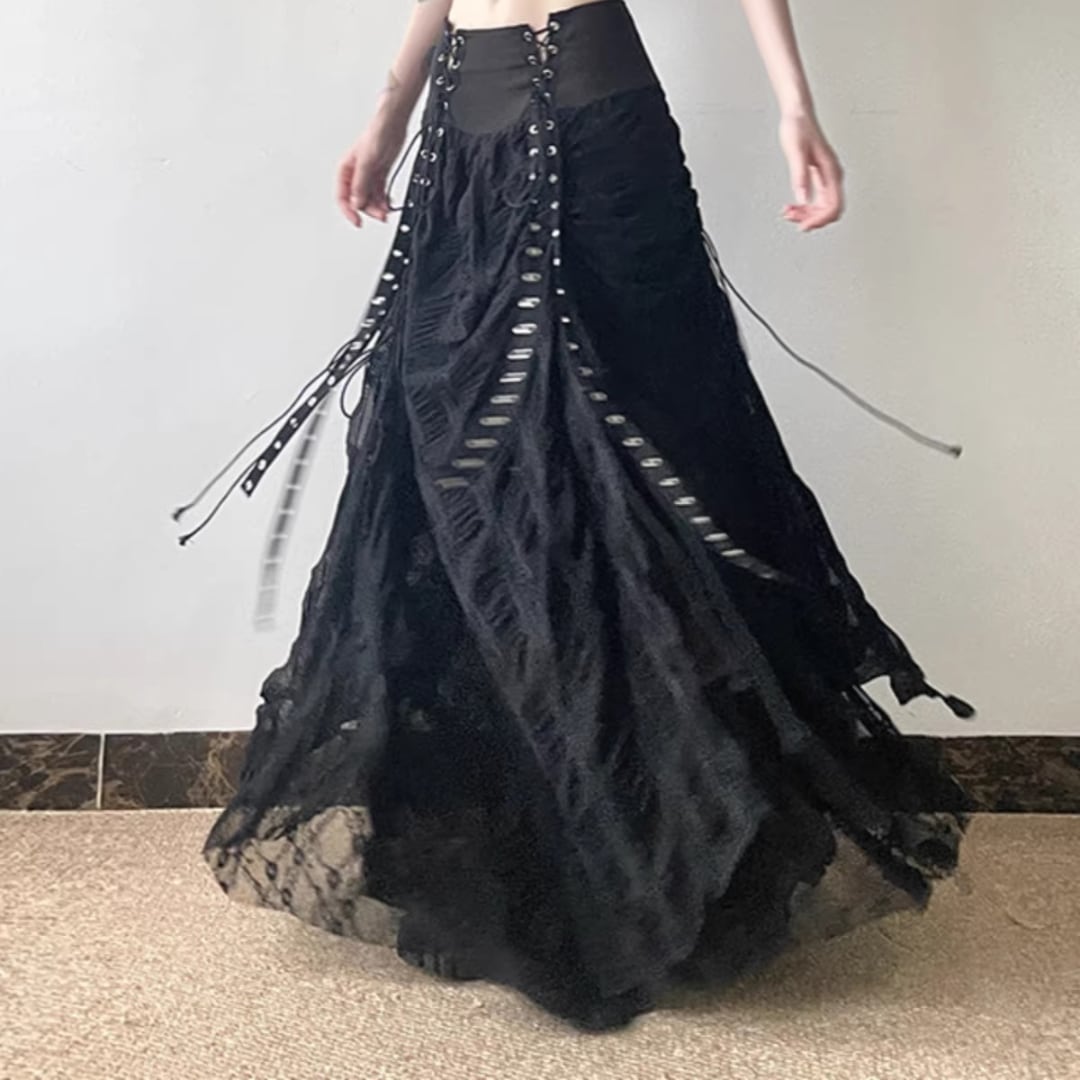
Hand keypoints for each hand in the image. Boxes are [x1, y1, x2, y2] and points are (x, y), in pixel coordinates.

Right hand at [335, 112, 408, 227]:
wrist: (393, 124)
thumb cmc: (377, 133)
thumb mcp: (367, 162)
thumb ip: (361, 184)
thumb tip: (357, 203)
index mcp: (346, 170)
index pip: (342, 197)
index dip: (349, 211)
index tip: (358, 221)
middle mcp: (356, 175)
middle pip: (358, 201)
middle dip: (369, 210)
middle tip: (381, 216)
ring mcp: (368, 176)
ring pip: (370, 199)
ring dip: (378, 207)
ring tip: (387, 211)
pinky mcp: (380, 175)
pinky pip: (380, 194)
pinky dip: (384, 201)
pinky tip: (389, 204)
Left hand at [778, 112, 844, 232]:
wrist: (798, 113)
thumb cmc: (798, 127)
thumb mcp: (796, 152)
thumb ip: (800, 176)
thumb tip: (803, 198)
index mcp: (831, 171)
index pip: (833, 206)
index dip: (819, 220)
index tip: (803, 226)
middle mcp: (832, 175)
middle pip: (830, 210)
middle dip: (811, 218)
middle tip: (791, 217)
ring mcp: (827, 177)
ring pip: (823, 207)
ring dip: (806, 214)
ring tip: (788, 212)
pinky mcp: (819, 176)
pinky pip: (817, 199)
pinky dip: (805, 206)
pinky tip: (792, 206)